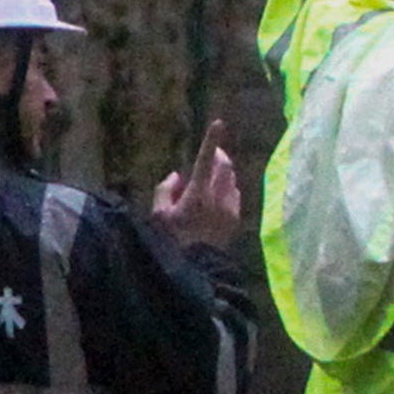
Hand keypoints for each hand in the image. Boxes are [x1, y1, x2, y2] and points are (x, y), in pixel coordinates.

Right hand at [148, 121, 248, 247]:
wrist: (196, 269)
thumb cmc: (172, 241)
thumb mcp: (158, 216)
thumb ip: (165, 190)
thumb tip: (177, 176)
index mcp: (198, 194)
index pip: (206, 160)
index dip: (212, 140)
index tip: (218, 123)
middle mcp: (218, 198)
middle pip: (226, 166)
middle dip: (219, 156)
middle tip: (211, 154)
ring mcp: (230, 210)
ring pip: (232, 180)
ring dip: (223, 173)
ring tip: (209, 179)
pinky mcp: (235, 220)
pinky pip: (235, 196)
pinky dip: (228, 189)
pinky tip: (217, 198)